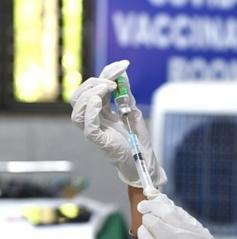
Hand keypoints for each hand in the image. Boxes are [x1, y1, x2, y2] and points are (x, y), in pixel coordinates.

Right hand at [70, 60, 166, 187]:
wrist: (144, 160)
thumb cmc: (137, 139)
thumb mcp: (132, 111)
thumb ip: (126, 95)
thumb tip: (124, 74)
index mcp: (100, 111)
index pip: (93, 88)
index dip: (105, 74)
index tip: (122, 65)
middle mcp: (93, 119)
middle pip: (79, 96)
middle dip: (94, 82)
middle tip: (114, 81)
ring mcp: (93, 130)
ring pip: (77, 109)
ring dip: (91, 93)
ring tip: (108, 88)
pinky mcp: (98, 140)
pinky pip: (87, 124)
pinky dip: (90, 110)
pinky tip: (99, 100)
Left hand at [137, 194, 215, 238]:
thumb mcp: (195, 234)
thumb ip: (180, 216)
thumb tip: (156, 196)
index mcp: (201, 238)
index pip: (170, 213)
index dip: (155, 204)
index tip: (147, 199)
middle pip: (156, 222)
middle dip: (148, 214)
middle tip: (147, 213)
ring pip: (146, 234)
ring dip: (145, 227)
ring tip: (149, 228)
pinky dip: (144, 238)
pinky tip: (148, 238)